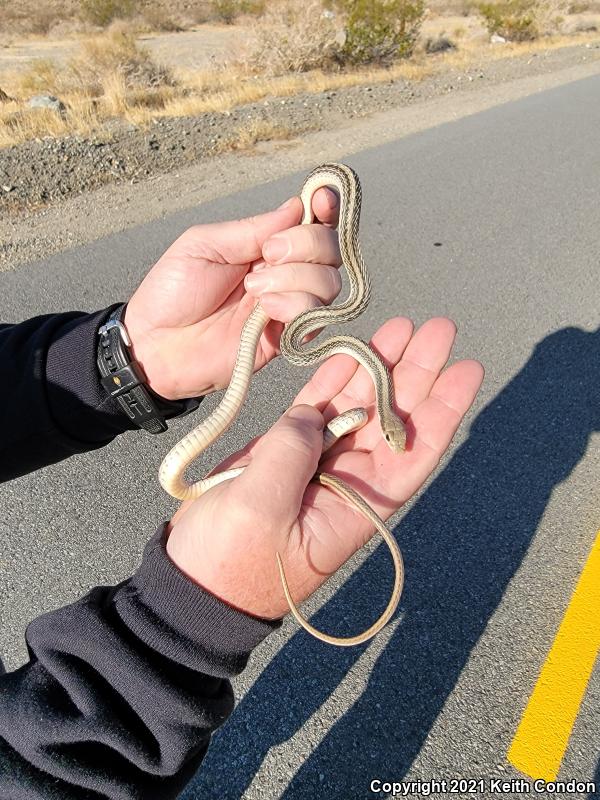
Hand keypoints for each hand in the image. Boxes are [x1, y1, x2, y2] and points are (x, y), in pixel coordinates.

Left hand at [124, 189, 340, 399]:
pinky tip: (265, 310)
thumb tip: (297, 206)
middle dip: (305, 244)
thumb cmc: (172, 292)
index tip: (321, 201)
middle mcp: (284, 273)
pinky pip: (314, 316)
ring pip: (328, 282)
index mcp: (265, 245)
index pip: (312, 222)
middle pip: (330, 250)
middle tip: (266, 255)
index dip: (325, 207)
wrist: (155, 345)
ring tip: (253, 289)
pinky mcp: (287, 338)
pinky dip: (295, 306)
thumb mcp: (205, 245)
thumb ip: (252, 229)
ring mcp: (288, 306)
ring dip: (293, 278)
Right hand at [166, 317, 483, 618]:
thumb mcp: (263, 512)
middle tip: (438, 329)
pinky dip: (332, 379)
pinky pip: (317, 408)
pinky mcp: (285, 452)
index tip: (465, 370)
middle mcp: (348, 479)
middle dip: (415, 373)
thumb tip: (311, 414)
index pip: (413, 451)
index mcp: (358, 503)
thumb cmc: (233, 563)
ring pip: (356, 406)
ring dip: (376, 367)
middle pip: (391, 418)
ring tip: (402, 327)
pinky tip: (350, 350)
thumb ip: (290, 454)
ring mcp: (317, 462)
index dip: (441, 409)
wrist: (194, 582)